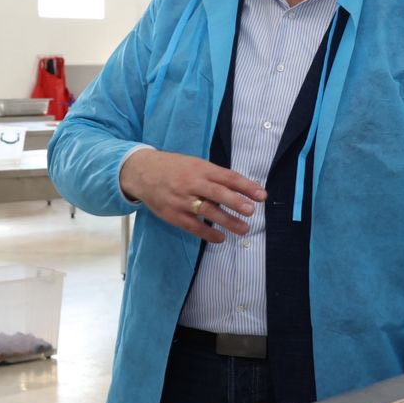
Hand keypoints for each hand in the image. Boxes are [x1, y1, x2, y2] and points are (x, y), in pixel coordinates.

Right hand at [119, 148, 266, 243]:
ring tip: (244, 229)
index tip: (261, 195)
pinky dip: (208, 233)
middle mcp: (192, 183)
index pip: (227, 177)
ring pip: (208, 211)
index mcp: (200, 168)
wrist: (142, 173)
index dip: (246, 186)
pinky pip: (193, 226)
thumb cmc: (174, 168)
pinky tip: (221, 238)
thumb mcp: (194, 164)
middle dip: (236, 202)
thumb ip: (214, 176)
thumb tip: (240, 190)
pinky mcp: (173, 214)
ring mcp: (182, 200)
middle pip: (218, 193)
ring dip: (227, 221)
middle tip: (251, 211)